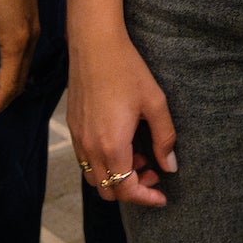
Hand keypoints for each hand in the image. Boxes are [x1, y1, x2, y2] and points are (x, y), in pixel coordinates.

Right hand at [68, 31, 176, 209]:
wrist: (94, 44)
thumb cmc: (127, 70)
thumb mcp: (155, 102)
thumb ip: (164, 138)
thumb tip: (169, 167)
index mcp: (111, 145)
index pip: (126, 189)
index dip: (146, 198)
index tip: (162, 196)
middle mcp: (90, 148)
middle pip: (107, 190)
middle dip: (131, 190)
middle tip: (152, 173)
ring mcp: (78, 138)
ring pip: (94, 177)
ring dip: (116, 177)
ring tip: (138, 156)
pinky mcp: (73, 127)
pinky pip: (85, 160)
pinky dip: (103, 163)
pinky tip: (120, 142)